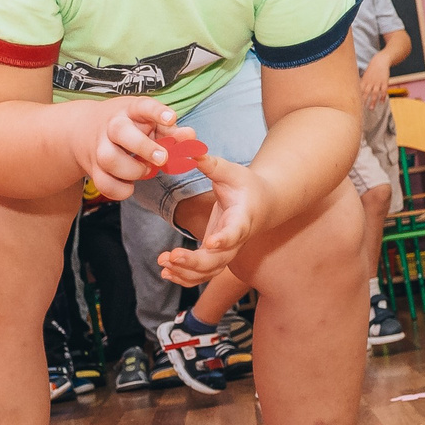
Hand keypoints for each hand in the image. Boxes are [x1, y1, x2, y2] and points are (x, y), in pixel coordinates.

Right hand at [72, 97, 183, 198]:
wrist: (86, 131)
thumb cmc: (130, 127)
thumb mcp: (150, 123)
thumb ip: (172, 132)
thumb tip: (191, 138)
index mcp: (130, 110)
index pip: (143, 106)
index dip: (157, 111)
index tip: (172, 118)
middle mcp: (112, 126)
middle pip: (120, 132)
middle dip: (143, 147)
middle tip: (162, 157)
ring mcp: (99, 147)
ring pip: (109, 159)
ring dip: (133, 170)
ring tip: (146, 170)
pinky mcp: (94, 168)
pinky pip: (105, 183)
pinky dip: (121, 189)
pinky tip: (131, 185)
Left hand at [157, 153, 261, 284]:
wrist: (261, 205)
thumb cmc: (246, 186)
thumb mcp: (231, 171)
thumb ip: (211, 163)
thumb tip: (189, 147)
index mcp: (242, 219)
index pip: (234, 232)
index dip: (223, 239)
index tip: (209, 243)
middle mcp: (235, 241)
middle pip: (218, 260)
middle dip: (194, 262)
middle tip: (171, 256)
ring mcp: (226, 252)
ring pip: (209, 272)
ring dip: (185, 273)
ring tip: (163, 263)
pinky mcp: (216, 257)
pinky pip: (202, 275)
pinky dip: (184, 277)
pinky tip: (165, 272)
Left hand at [359, 64, 389, 107]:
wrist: (380, 61)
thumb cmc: (372, 70)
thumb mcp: (365, 76)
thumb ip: (362, 84)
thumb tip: (356, 92)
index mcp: (364, 81)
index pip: (359, 90)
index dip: (357, 97)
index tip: (354, 104)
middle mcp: (370, 82)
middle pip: (366, 92)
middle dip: (363, 101)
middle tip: (361, 109)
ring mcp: (378, 82)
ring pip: (375, 93)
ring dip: (373, 101)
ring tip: (371, 109)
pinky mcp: (384, 82)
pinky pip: (384, 90)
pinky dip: (383, 97)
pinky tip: (382, 102)